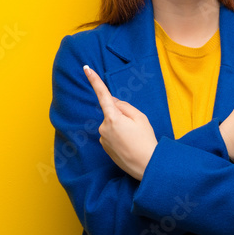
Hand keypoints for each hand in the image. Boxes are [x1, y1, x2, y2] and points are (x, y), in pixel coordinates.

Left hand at [83, 64, 158, 180]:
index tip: (86, 69)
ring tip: (134, 138)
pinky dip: (119, 136)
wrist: (146, 166)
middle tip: (136, 127)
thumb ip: (124, 106)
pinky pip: (111, 135)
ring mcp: (103, 138)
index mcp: (113, 117)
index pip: (103, 95)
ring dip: (121, 127)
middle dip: (122, 115)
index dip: (94, 81)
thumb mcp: (140, 117)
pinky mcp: (104, 147)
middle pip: (112, 112)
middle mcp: (104, 127)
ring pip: (111, 124)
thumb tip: (112, 102)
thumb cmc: (145, 140)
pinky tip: (129, 145)